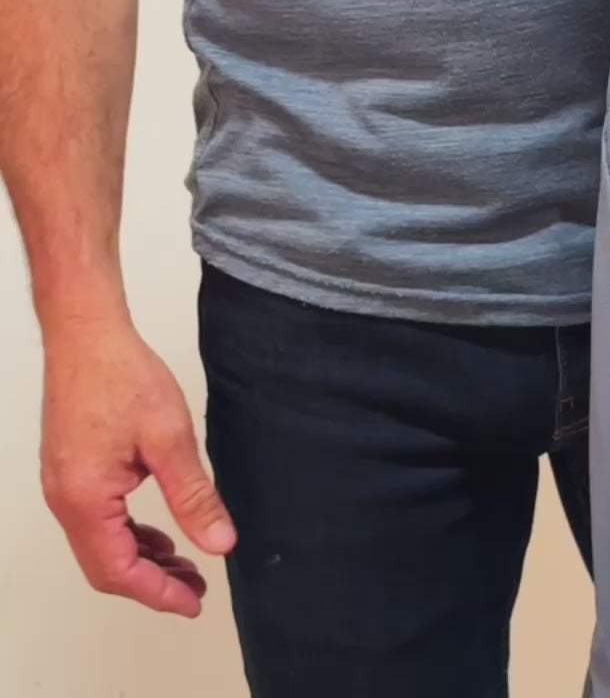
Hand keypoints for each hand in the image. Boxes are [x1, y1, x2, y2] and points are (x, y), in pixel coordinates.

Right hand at [40, 318, 235, 617]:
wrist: (87, 334)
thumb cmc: (121, 374)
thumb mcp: (170, 438)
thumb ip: (194, 495)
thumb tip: (218, 542)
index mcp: (85, 499)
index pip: (120, 571)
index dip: (159, 593)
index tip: (193, 602)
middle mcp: (65, 500)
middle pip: (106, 567)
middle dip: (151, 583)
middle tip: (194, 588)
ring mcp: (64, 486)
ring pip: (100, 545)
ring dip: (141, 559)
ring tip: (184, 563)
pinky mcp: (70, 471)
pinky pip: (96, 521)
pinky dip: (128, 534)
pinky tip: (158, 530)